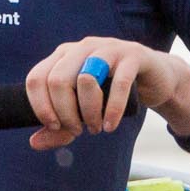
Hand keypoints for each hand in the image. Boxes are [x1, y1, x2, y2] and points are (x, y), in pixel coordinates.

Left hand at [23, 37, 189, 150]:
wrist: (155, 80)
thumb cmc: (112, 94)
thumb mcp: (82, 112)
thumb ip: (59, 128)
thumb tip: (34, 142)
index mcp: (63, 55)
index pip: (36, 78)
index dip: (40, 107)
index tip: (53, 127)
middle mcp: (82, 47)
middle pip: (58, 80)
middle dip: (65, 113)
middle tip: (78, 130)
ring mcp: (109, 48)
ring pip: (85, 79)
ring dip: (88, 112)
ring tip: (95, 128)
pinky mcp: (134, 55)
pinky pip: (119, 82)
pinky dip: (112, 109)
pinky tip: (110, 125)